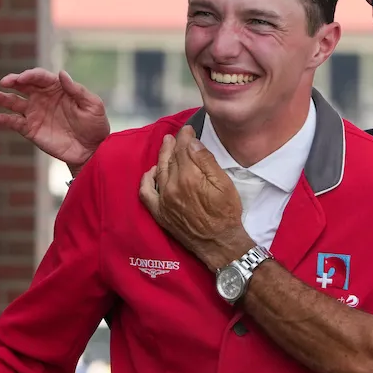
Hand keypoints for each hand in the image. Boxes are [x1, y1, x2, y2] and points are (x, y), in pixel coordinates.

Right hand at [0, 68, 108, 172]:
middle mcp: (43, 98)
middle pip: (23, 85)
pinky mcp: (31, 130)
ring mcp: (35, 113)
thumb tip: (61, 73)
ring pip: (14, 102)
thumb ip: (77, 90)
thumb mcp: (93, 106)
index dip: (30, 75)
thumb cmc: (95, 125)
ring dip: (2, 98)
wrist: (92, 150)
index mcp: (57, 88)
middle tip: (5, 82)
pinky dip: (5, 119)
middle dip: (13, 81)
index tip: (23, 78)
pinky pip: (15, 122)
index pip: (40, 77)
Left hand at [138, 126, 252, 270]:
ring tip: (166, 145)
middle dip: (174, 144)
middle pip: (170, 158)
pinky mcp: (159, 212)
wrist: (219, 243)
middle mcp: (172, 185)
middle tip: (177, 135)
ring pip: (159, 170)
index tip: (188, 129)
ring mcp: (163, 199)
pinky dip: (147, 179)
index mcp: (189, 176)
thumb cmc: (226, 213)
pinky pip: (146, 192)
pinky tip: (152, 172)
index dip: (185, 137)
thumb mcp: (224, 184)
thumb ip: (206, 161)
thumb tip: (192, 143)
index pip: (184, 149)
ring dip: (162, 156)